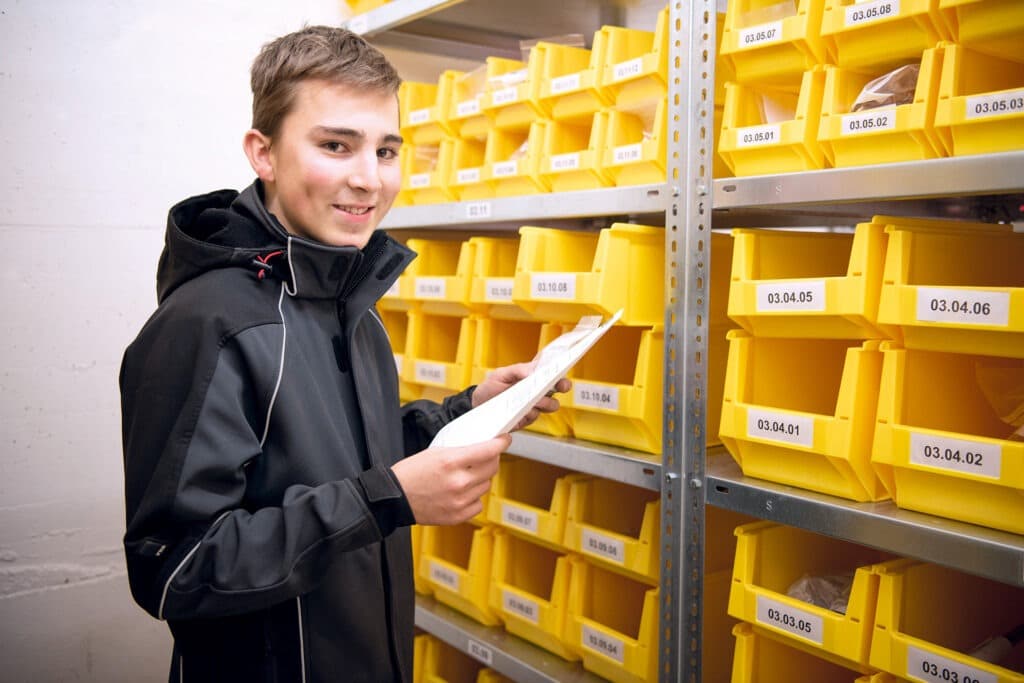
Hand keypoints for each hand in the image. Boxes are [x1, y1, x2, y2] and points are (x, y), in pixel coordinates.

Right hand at [391, 435, 510, 524]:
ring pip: (486, 485)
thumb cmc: (411, 473)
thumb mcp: (435, 452)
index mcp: (450, 461)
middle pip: (492, 468)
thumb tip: (482, 448)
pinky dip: (473, 497)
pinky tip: (462, 492)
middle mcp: (458, 482)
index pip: (488, 450)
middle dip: (491, 459)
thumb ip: (460, 451)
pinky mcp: (457, 516)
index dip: (500, 443)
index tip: (504, 440)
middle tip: (485, 456)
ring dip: (481, 479)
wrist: (395, 498)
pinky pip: (478, 503)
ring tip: (466, 476)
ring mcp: (459, 501)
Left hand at [471, 362, 571, 429]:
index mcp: (532, 377)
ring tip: (534, 400)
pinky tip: (521, 411)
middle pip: (558, 389)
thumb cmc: (490, 387)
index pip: (551, 372)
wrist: (477, 405)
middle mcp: (537, 391)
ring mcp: (534, 406)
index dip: (561, 371)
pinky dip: (529, 413)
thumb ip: (518, 370)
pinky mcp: (527, 419)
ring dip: (545, 402)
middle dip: (561, 387)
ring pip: (551, 405)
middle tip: (557, 387)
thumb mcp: (501, 373)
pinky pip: (535, 417)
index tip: (563, 370)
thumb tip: (533, 371)